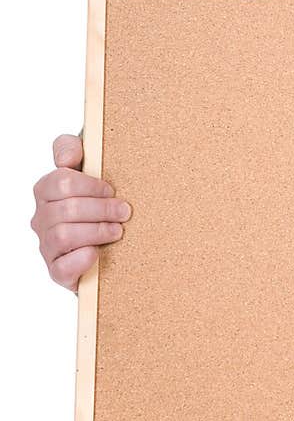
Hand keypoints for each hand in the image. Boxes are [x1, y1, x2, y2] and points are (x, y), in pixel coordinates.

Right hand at [31, 133, 131, 292]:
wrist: (109, 243)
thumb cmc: (97, 201)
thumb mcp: (86, 166)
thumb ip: (70, 148)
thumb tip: (66, 158)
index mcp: (46, 191)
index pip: (61, 181)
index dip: (90, 185)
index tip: (112, 190)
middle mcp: (41, 218)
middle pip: (66, 209)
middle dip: (101, 209)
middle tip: (125, 212)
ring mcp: (47, 246)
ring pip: (63, 235)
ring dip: (96, 231)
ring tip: (118, 231)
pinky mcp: (57, 272)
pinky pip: (61, 268)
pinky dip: (81, 260)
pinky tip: (97, 254)